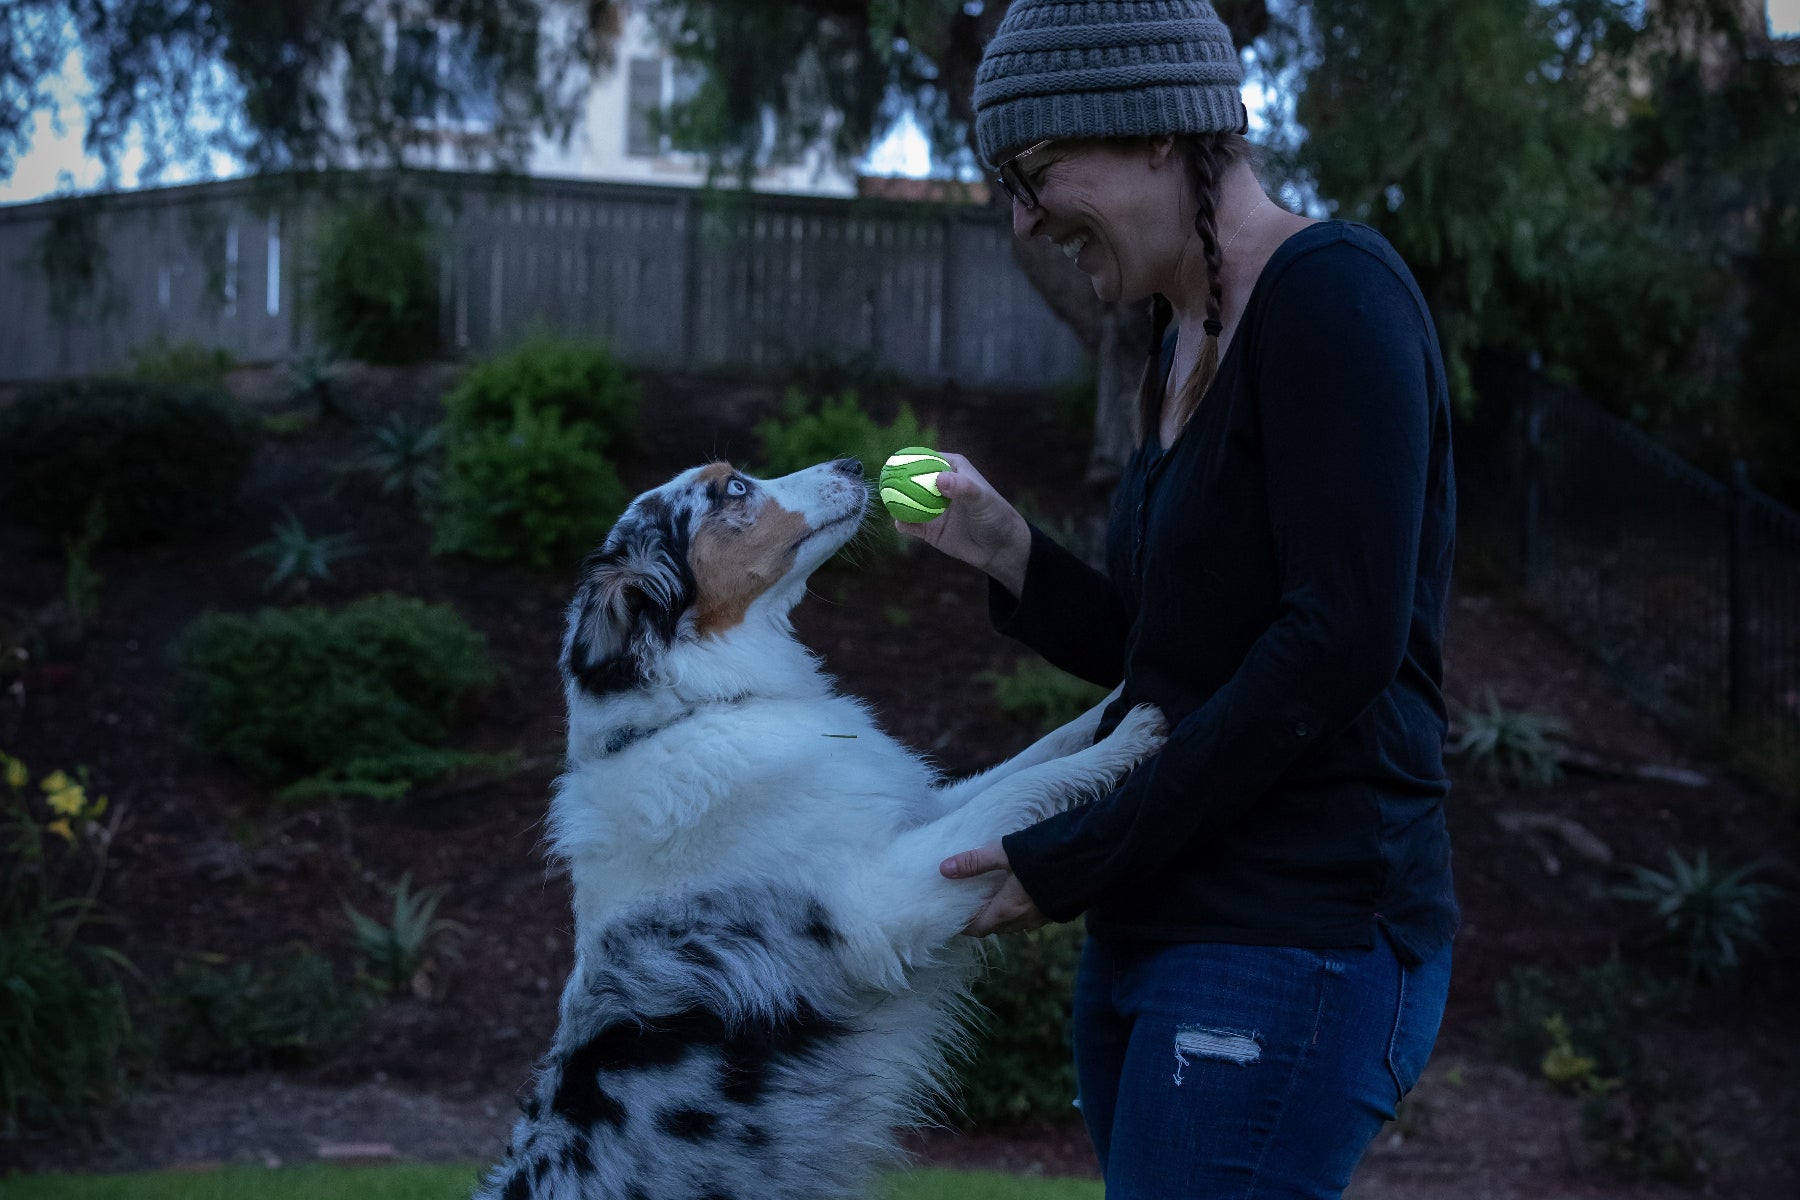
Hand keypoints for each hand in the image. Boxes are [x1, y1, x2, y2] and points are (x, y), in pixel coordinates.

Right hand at [893, 452, 1030, 595]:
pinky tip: (901, 524)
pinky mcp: (928, 529)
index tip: (894, 463)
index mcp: (951, 468)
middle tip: (884, 483)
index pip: (925, 459)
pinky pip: (910, 524)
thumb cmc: (995, 515)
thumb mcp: (981, 499)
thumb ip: (962, 487)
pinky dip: (903, 524)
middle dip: (896, 482)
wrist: (1000, 548)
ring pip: (907, 502)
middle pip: (911, 480)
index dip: (909, 460)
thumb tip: (939, 479)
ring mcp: (932, 507)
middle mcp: (938, 485)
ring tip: (889, 503)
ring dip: (896, 503)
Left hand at [939, 842, 1047, 936]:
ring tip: (988, 898)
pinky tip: (1015, 895)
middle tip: (966, 904)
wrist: (1089, 858)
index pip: (977, 929)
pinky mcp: (1053, 913)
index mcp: (1007, 910)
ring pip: (1012, 925)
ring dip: (999, 916)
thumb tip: (943, 869)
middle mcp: (1023, 920)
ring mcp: (1040, 919)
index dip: (963, 925)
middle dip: (979, 920)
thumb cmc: (1043, 856)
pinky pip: (1028, 919)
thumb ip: (974, 862)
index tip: (951, 916)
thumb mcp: (1004, 854)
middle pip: (993, 928)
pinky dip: (1015, 912)